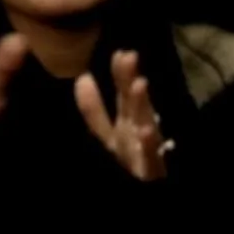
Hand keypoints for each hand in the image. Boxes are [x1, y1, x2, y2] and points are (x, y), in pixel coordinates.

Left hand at [75, 50, 173, 180]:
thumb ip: (93, 111)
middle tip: (130, 56)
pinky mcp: (150, 169)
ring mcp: (146, 150)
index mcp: (126, 123)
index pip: (123, 95)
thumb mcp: (107, 135)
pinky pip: (149, 158)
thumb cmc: (128, 159)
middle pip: (134, 105)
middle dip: (131, 82)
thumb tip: (82, 77)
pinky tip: (145, 131)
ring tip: (139, 84)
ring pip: (145, 126)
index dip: (120, 75)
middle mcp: (138, 132)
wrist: (143, 181)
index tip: (120, 52)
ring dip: (142, 107)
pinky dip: (148, 145)